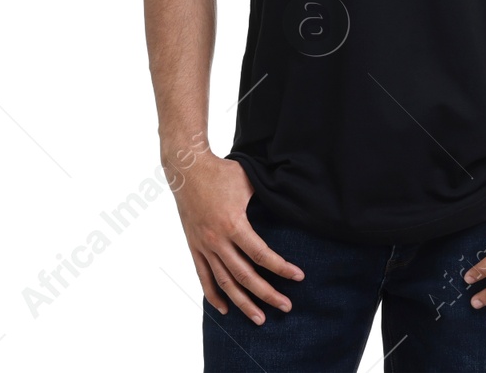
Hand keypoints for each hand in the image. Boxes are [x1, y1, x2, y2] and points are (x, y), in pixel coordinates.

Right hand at [173, 153, 303, 324]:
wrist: (187, 168)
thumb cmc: (221, 172)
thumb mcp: (249, 182)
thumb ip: (266, 199)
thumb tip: (291, 204)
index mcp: (233, 224)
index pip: (261, 255)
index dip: (281, 268)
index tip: (298, 277)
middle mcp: (217, 240)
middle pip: (245, 276)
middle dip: (268, 294)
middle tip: (286, 307)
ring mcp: (204, 245)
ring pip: (225, 282)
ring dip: (243, 303)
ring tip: (260, 319)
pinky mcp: (194, 245)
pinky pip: (203, 276)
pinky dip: (213, 295)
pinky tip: (224, 309)